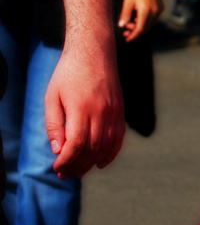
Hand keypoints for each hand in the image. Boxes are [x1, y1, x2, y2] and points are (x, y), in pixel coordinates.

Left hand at [45, 38, 124, 178]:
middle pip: (92, 149)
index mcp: (81, 107)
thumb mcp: (52, 96)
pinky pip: (119, 138)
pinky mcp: (120, 110)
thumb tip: (58, 150)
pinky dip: (111, 154)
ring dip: (92, 162)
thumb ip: (54, 124)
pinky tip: (100, 162)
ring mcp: (114, 111)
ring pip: (106, 146)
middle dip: (77, 165)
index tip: (57, 168)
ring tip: (79, 170)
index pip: (76, 144)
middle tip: (65, 173)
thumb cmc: (68, 73)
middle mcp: (101, 111)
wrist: (94, 51)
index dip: (67, 160)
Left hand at [117, 0, 162, 40]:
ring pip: (150, 24)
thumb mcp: (128, 1)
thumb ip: (125, 15)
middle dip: (136, 32)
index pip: (140, 29)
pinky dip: (145, 21)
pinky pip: (153, 18)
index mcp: (146, 11)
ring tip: (131, 23)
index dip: (134, 36)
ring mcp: (159, 10)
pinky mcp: (160, 7)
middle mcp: (155, 12)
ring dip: (140, 26)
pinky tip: (138, 17)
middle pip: (146, 28)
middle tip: (126, 31)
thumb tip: (121, 26)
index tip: (127, 39)